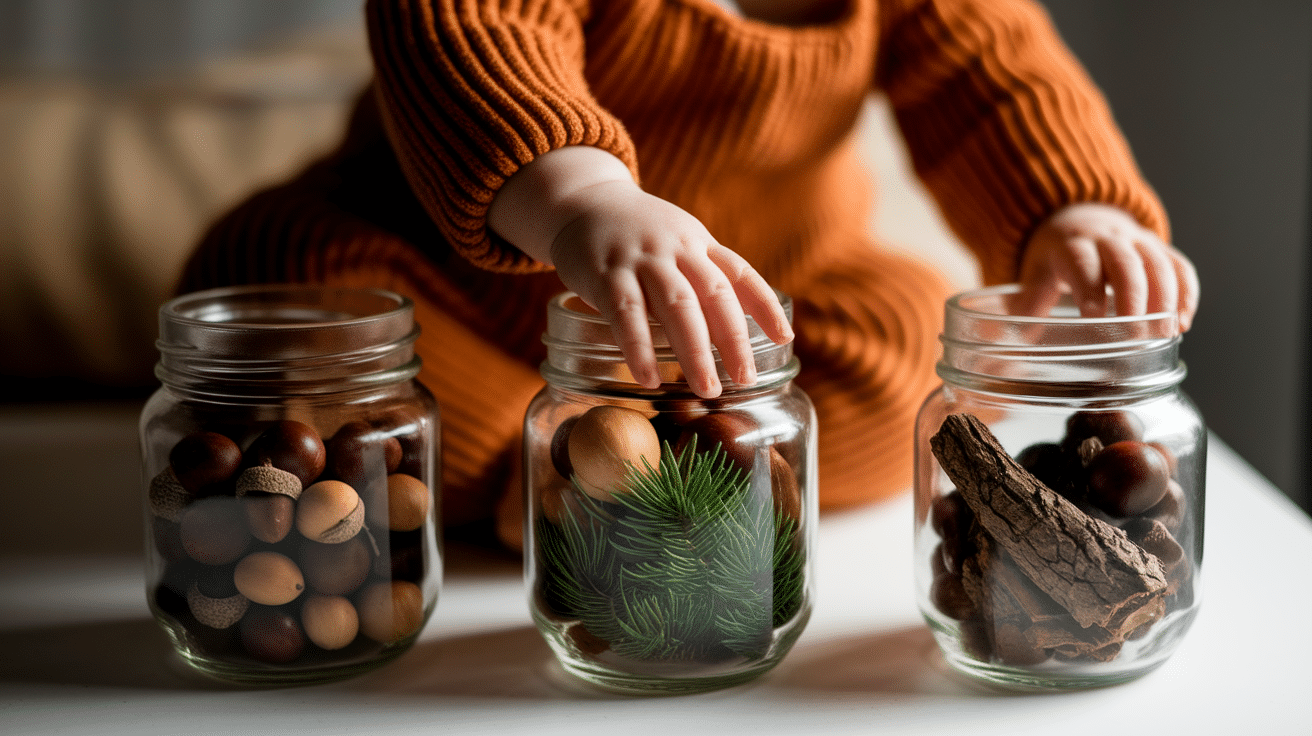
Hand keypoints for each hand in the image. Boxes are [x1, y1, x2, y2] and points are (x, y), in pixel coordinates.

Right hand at [550, 181, 792, 396]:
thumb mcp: (676, 242)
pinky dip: (639, 348)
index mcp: (698, 243)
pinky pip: (626, 313)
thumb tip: (734, 329)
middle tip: (744, 380)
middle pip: (714, 295)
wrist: (580, 201)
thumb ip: (701, 276)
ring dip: (694, 350)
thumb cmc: (635, 234)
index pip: (740, 273)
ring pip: (676, 306)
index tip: (785, 337)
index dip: (765, 305)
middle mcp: (676, 247)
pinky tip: (649, 378)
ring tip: (706, 389)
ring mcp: (641, 258)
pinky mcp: (605, 272)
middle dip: (734, 340)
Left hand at [1012, 203, 1198, 330]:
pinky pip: (1180, 266)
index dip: (1089, 287)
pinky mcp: (1160, 249)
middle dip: (1133, 298)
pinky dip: (1186, 293)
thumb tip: (1013, 338)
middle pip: (1126, 263)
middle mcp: (1108, 237)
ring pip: (1158, 263)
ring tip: (1165, 334)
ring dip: (1165, 299)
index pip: (1083, 262)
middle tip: (1137, 334)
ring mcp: (1138, 241)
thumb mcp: (1035, 272)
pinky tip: (1183, 323)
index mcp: (1072, 243)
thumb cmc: (1057, 255)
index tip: (1093, 316)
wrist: (1080, 216)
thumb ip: (1029, 302)